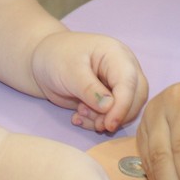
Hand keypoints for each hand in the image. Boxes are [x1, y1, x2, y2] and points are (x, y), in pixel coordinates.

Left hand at [29, 32, 147, 132]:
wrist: (44, 62)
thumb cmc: (56, 58)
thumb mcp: (69, 72)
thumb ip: (89, 89)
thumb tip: (109, 107)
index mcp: (116, 54)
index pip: (129, 82)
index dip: (123, 105)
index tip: (109, 124)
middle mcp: (123, 68)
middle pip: (136, 97)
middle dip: (116, 115)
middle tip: (94, 123)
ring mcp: (118, 84)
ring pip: (126, 109)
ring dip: (104, 120)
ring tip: (79, 114)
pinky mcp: (110, 98)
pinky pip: (113, 115)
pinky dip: (97, 122)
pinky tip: (78, 117)